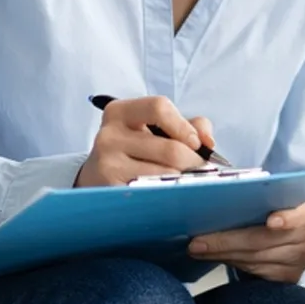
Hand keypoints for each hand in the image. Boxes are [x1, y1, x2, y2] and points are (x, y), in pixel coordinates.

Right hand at [75, 96, 215, 186]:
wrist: (96, 178)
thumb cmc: (134, 151)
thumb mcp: (154, 129)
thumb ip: (187, 125)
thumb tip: (208, 141)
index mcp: (121, 112)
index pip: (159, 107)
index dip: (184, 126)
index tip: (197, 143)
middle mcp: (109, 135)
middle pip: (169, 149)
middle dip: (193, 162)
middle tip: (201, 172)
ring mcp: (106, 164)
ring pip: (164, 174)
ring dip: (182, 181)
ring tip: (185, 183)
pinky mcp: (109, 190)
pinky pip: (151, 193)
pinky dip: (167, 195)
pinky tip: (168, 196)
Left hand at [188, 200, 304, 282]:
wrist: (282, 237)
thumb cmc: (271, 212)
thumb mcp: (269, 201)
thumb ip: (254, 198)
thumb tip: (214, 198)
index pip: (303, 215)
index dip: (288, 218)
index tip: (270, 222)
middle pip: (266, 240)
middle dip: (228, 240)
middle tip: (198, 241)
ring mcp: (300, 260)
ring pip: (256, 259)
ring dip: (224, 254)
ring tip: (199, 249)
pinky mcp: (288, 279)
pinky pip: (256, 273)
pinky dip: (232, 264)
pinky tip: (215, 257)